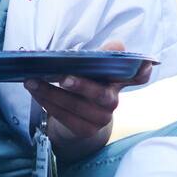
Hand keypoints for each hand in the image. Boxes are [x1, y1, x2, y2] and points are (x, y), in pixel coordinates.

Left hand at [25, 38, 150, 143]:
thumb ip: (104, 55)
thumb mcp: (94, 68)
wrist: (77, 117)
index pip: (138, 76)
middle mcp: (114, 101)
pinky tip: (36, 92)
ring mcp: (101, 118)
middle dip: (82, 86)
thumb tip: (117, 46)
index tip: (144, 64)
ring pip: (76, 106)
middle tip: (63, 76)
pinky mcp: (85, 130)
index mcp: (118, 81)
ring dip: (52, 93)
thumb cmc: (85, 84)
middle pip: (102, 95)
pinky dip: (48, 103)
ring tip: (32, 81)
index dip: (142, 71)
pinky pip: (64, 117)